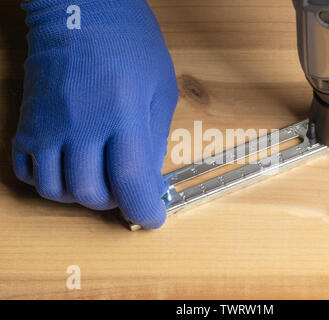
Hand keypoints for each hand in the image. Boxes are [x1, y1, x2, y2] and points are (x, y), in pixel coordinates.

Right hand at [13, 0, 177, 228]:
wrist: (82, 10)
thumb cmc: (131, 44)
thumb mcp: (160, 89)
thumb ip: (155, 138)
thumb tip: (149, 178)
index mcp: (122, 112)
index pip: (129, 180)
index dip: (143, 208)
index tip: (152, 218)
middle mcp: (81, 123)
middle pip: (91, 193)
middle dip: (115, 203)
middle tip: (128, 190)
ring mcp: (48, 124)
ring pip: (57, 190)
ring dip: (82, 196)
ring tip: (100, 178)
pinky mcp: (27, 121)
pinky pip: (28, 172)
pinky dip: (50, 182)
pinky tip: (70, 166)